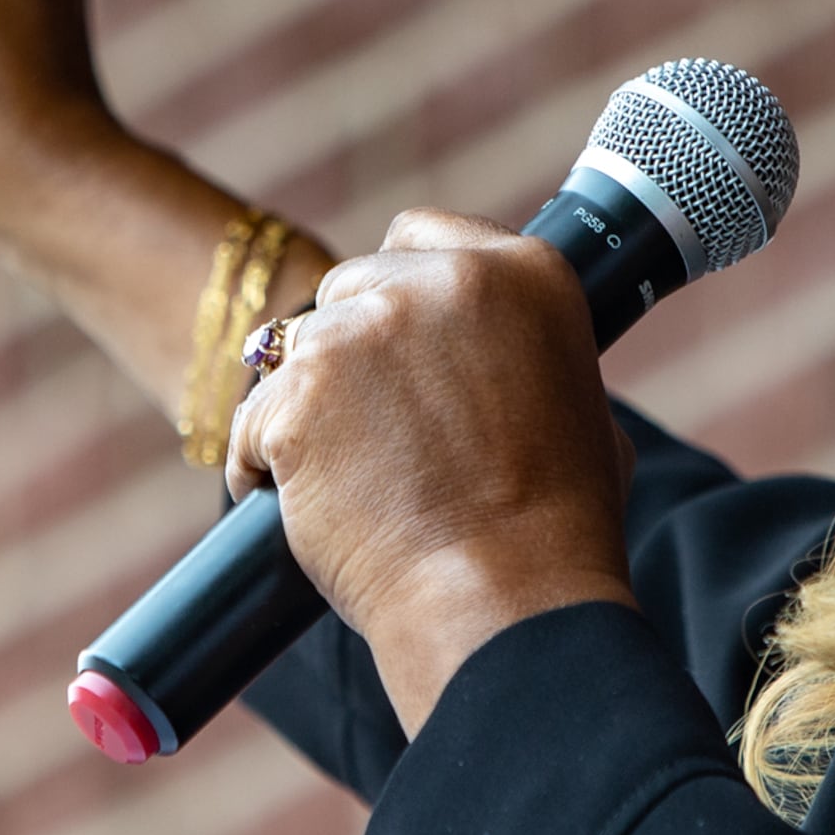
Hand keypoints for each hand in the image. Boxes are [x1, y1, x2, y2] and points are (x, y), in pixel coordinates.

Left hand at [227, 211, 637, 728]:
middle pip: (348, 286)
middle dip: (351, 350)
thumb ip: (524, 357)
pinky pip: (253, 416)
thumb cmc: (558, 531)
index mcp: (523, 274)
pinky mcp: (299, 391)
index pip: (418, 233)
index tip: (393, 334)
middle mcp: (441, 282)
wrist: (505, 600)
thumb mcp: (581, 410)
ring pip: (295, 349)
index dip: (396, 285)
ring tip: (337, 478)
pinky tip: (291, 500)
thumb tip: (494, 364)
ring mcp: (362, 331)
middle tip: (372, 428)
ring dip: (306, 403)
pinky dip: (262, 459)